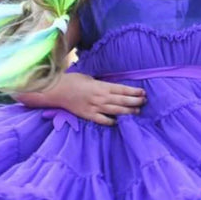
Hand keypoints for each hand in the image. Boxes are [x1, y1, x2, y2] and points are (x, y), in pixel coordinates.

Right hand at [16, 72, 145, 125]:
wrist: (56, 90)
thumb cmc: (72, 81)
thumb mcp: (89, 77)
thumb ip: (101, 83)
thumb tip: (112, 87)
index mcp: (101, 86)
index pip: (121, 89)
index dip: (133, 91)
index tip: (143, 92)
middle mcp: (100, 97)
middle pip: (122, 100)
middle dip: (135, 101)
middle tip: (144, 101)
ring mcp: (95, 107)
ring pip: (115, 110)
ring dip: (128, 111)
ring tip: (138, 111)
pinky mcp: (88, 115)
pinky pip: (103, 120)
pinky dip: (112, 121)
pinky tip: (119, 122)